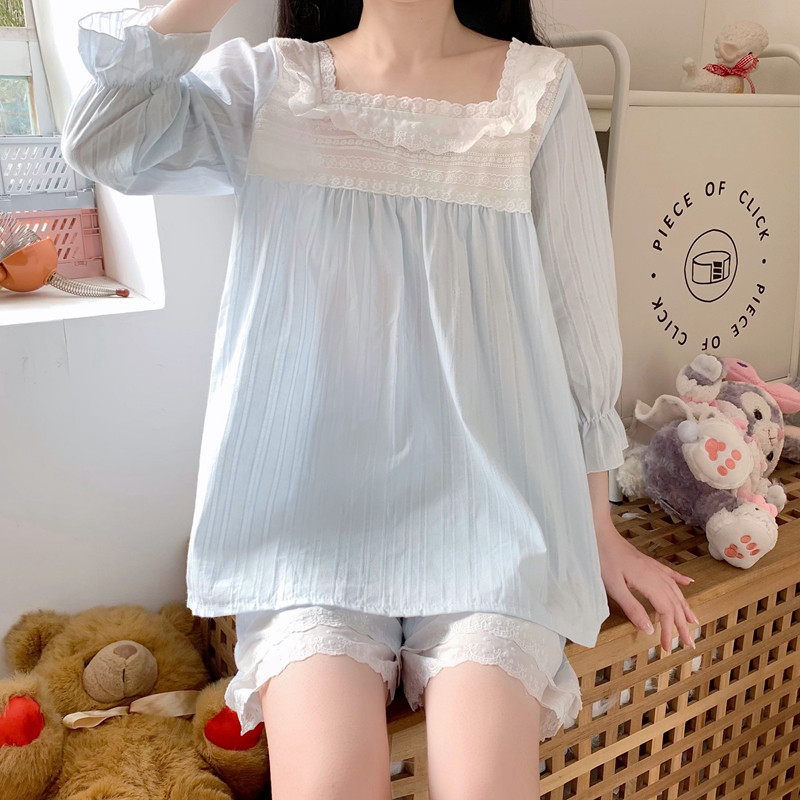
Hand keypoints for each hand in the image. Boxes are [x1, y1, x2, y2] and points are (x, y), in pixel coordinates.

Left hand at [594, 514, 698, 652]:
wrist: (599, 533)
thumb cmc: (603, 559)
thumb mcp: (614, 587)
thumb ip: (632, 608)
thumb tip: (650, 629)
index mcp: (649, 584)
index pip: (665, 612)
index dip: (668, 630)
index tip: (668, 648)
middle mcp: (656, 576)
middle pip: (674, 603)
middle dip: (682, 624)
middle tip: (690, 643)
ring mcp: (653, 567)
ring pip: (675, 590)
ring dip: (685, 607)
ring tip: (694, 621)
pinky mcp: (647, 562)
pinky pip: (670, 573)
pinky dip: (681, 580)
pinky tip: (689, 582)